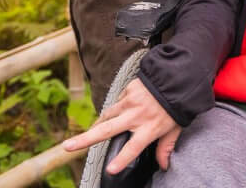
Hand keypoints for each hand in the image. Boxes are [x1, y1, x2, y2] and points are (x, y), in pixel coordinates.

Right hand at [63, 77, 183, 172]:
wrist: (179, 75)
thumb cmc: (178, 105)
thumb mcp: (175, 128)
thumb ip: (166, 147)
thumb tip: (163, 166)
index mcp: (150, 128)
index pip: (134, 148)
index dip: (122, 160)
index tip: (110, 170)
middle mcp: (137, 115)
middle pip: (106, 130)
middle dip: (85, 139)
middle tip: (67, 146)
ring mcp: (130, 101)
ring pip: (107, 115)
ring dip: (98, 124)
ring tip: (87, 134)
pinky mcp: (128, 90)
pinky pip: (117, 103)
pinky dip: (116, 109)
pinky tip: (119, 112)